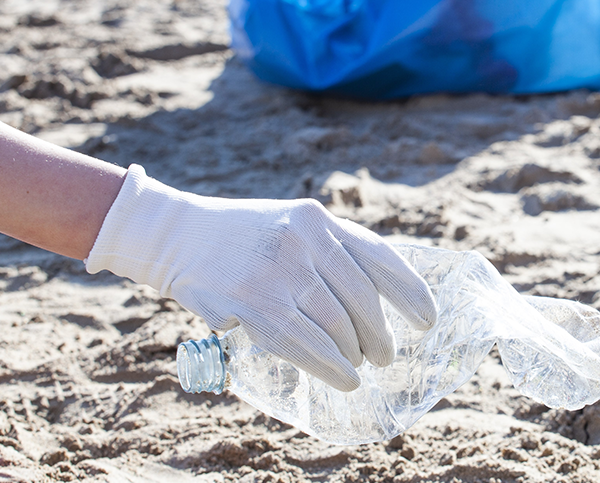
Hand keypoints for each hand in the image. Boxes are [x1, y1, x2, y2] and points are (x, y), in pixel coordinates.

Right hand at [85, 165, 436, 390]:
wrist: (172, 234)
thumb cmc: (239, 237)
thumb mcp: (291, 226)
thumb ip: (330, 252)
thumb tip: (377, 302)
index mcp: (318, 220)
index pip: (380, 258)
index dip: (411, 293)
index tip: (427, 320)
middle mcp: (306, 241)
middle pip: (363, 299)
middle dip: (381, 333)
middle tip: (386, 354)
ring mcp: (280, 272)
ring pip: (338, 325)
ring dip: (356, 353)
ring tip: (360, 366)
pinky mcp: (256, 304)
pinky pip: (307, 344)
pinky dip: (332, 367)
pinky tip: (344, 378)